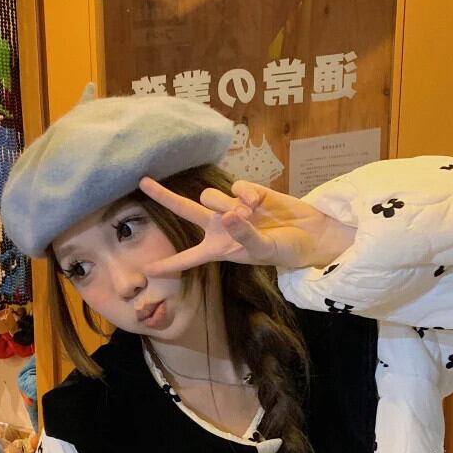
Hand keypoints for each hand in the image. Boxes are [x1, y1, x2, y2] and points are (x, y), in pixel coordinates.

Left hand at [138, 176, 355, 273]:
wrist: (310, 233)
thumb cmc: (285, 250)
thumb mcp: (262, 250)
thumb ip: (243, 234)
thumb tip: (228, 215)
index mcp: (218, 249)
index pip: (188, 258)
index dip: (169, 265)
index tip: (147, 270)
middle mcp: (219, 227)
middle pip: (184, 210)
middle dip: (163, 196)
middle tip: (142, 182)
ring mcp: (231, 207)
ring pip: (210, 198)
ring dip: (227, 205)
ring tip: (251, 215)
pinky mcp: (246, 191)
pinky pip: (235, 187)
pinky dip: (246, 195)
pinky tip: (260, 203)